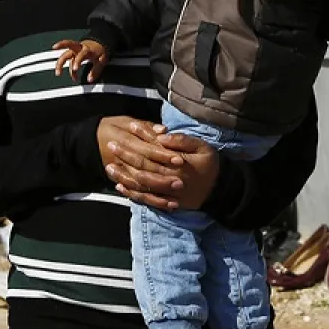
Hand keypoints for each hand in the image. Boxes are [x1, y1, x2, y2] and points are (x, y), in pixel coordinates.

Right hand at [53, 39, 108, 82]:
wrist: (99, 44)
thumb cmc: (99, 52)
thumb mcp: (101, 60)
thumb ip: (95, 70)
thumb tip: (89, 79)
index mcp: (86, 49)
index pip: (81, 54)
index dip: (77, 61)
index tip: (76, 69)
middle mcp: (79, 48)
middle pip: (68, 46)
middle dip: (61, 50)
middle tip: (56, 56)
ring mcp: (75, 50)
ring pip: (65, 54)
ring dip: (60, 63)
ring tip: (58, 73)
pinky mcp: (73, 53)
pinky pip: (69, 61)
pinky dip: (70, 69)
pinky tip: (73, 77)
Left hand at [104, 128, 221, 212]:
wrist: (219, 189)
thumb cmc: (210, 164)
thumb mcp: (202, 147)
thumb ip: (182, 140)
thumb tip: (162, 136)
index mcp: (177, 163)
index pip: (153, 149)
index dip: (140, 137)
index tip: (129, 127)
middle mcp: (169, 179)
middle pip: (142, 166)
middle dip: (125, 155)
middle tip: (111, 145)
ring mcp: (166, 192)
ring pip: (140, 184)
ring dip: (123, 175)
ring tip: (109, 166)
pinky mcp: (166, 202)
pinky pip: (145, 199)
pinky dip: (132, 193)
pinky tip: (120, 186)